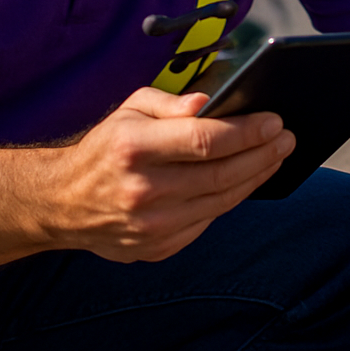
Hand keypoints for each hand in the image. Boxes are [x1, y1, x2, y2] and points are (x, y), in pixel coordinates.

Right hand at [52, 87, 294, 262]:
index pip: (204, 140)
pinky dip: (231, 199)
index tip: (274, 121)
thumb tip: (208, 102)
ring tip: (276, 156)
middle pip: (221, 174)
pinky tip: (247, 180)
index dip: (246, 131)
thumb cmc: (105, 149)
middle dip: (262, 153)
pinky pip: (208, 220)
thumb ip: (169, 102)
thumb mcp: (129, 111)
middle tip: (286, 138)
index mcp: (133, 148)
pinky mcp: (158, 247)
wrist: (63, 204)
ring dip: (256, 177)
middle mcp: (142, 190)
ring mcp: (151, 225)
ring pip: (221, 201)